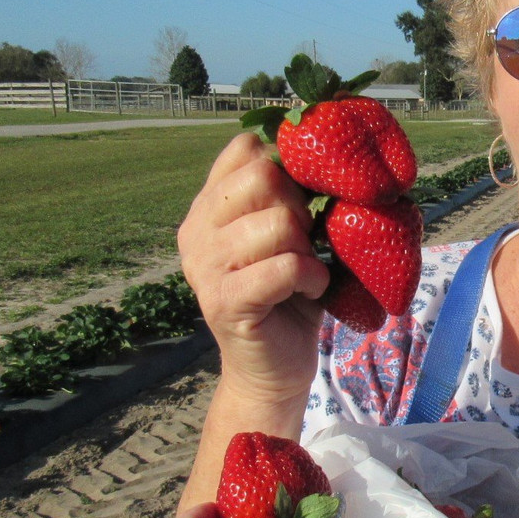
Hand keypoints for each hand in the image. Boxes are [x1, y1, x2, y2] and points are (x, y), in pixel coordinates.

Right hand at [178, 133, 328, 404]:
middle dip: (300, 205)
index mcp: (209, 206)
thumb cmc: (288, 295)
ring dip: (308, 247)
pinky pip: (286, 266)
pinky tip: (311, 289)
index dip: (288, 167)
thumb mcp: (287, 235)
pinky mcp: (225, 302)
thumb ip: (287, 195)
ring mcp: (205, 267)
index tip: (302, 200)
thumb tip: (321, 151)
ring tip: (306, 270)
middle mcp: (196, 230)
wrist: (274, 368)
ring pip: (279, 223)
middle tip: (307, 239)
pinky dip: (312, 277)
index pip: (245, 149)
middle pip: (263, 177)